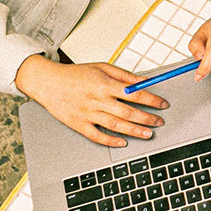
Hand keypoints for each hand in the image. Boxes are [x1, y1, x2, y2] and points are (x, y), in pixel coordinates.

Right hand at [15, 55, 167, 147]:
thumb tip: (144, 82)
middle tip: (159, 122)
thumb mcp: (102, 67)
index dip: (152, 100)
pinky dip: (110, 141)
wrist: (48, 82)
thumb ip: (124, 76)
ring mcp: (87, 113)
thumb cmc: (75, 74)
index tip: (163, 104)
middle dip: (147, 118)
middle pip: (128, 112)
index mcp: (104, 84)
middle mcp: (97, 100)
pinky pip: (96, 136)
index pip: (134, 94)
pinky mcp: (78, 124)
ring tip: (148, 134)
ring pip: (115, 125)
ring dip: (134, 131)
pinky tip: (122, 143)